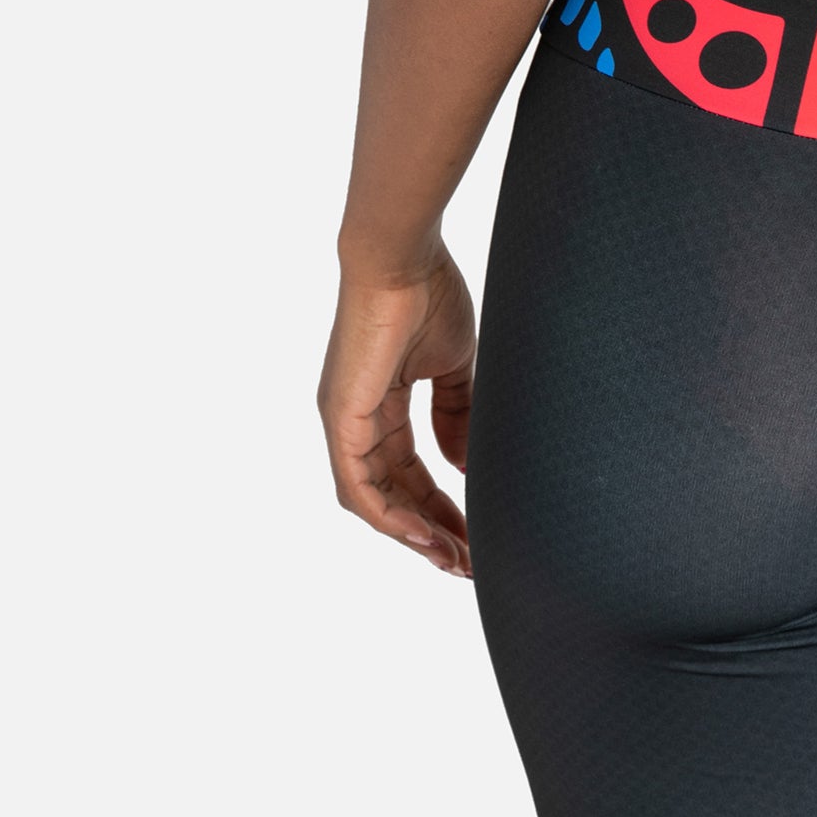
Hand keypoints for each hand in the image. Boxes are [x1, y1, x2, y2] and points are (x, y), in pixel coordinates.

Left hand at [319, 248, 476, 576]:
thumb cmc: (429, 291)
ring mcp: (344, 421)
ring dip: (413, 535)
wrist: (404, 254)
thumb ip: (457, 413)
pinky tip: (424, 537)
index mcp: (380, 402)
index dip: (441, 505)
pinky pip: (359, 487)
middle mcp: (355, 418)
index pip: (409, 470)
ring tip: (455, 559)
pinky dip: (391, 517)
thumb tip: (462, 467)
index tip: (475, 531)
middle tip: (469, 562)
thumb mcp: (452, 364)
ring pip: (373, 501)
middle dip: (431, 532)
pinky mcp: (341, 419)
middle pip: (392, 494)